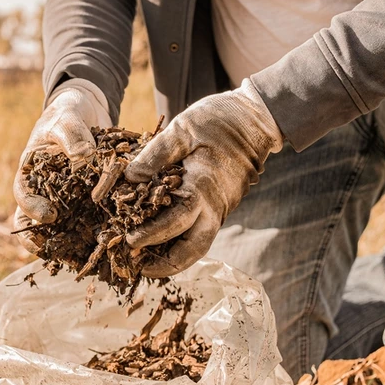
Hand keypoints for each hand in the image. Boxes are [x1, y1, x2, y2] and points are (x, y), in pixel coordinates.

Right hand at [13, 79, 111, 252]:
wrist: (84, 113)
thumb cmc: (67, 113)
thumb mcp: (67, 118)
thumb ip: (72, 135)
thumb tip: (84, 156)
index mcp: (30, 173)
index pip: (23, 195)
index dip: (31, 209)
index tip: (48, 215)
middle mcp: (43, 192)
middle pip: (35, 223)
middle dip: (43, 241)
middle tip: (56, 253)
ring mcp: (63, 200)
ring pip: (60, 229)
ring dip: (68, 245)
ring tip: (81, 259)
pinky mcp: (85, 203)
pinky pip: (87, 222)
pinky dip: (94, 234)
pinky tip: (108, 245)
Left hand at [124, 79, 282, 277]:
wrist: (256, 119)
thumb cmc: (218, 120)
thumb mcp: (181, 130)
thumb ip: (154, 156)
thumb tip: (128, 179)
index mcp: (202, 188)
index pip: (174, 223)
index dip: (150, 235)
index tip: (128, 240)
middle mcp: (214, 206)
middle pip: (193, 250)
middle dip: (165, 264)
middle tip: (138, 265)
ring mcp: (221, 209)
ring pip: (199, 246)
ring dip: (174, 258)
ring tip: (146, 259)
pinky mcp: (222, 206)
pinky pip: (202, 232)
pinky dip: (182, 242)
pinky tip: (161, 239)